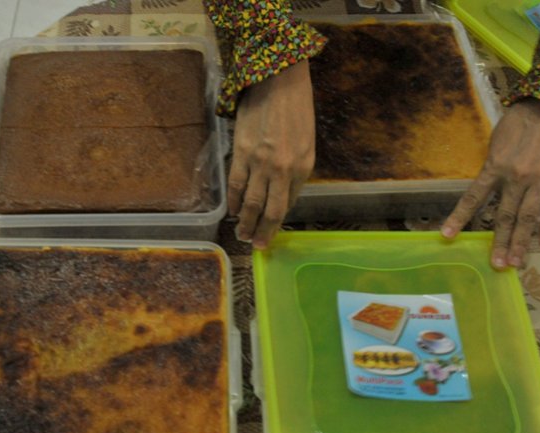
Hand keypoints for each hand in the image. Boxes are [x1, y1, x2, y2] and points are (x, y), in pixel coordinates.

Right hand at [230, 60, 314, 248]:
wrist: (278, 79)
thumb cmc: (297, 107)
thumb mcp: (307, 142)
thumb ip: (296, 168)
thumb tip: (283, 191)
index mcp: (303, 167)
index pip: (289, 203)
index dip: (279, 221)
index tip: (271, 234)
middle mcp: (283, 169)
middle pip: (271, 210)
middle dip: (262, 231)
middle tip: (255, 245)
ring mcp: (261, 162)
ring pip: (252, 201)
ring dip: (246, 221)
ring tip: (241, 234)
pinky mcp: (242, 152)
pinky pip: (236, 184)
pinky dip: (233, 200)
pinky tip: (232, 210)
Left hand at [441, 98, 539, 268]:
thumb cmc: (519, 120)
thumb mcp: (496, 141)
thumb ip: (491, 167)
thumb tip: (486, 189)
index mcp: (495, 166)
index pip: (473, 198)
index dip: (459, 218)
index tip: (447, 236)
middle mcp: (517, 177)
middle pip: (506, 216)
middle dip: (501, 242)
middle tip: (497, 264)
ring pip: (530, 218)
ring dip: (523, 242)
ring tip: (517, 263)